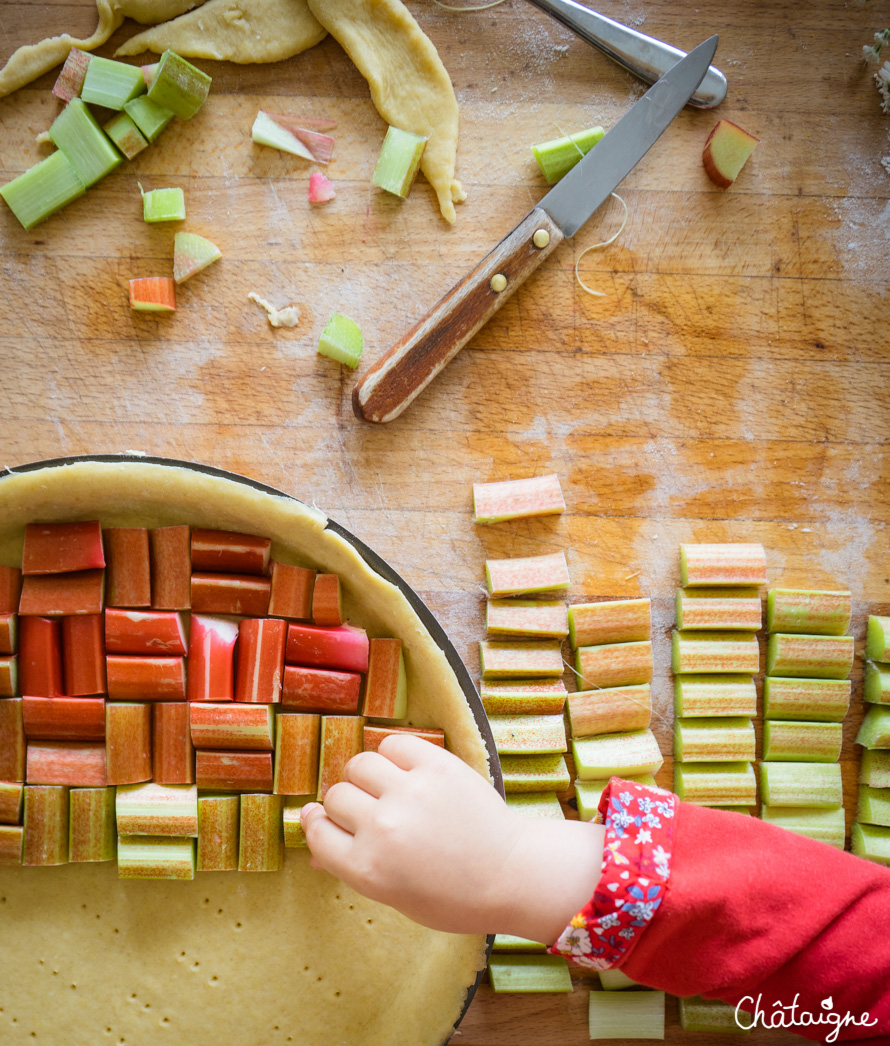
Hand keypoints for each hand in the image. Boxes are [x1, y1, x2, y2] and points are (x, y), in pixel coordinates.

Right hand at [301, 734, 603, 942]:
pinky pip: (393, 743)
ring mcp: (409, 792)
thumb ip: (355, 869)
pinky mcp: (436, 765)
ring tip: (387, 785)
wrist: (511, 873)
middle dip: (347, 804)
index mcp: (367, 868)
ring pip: (359, 765)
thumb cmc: (455, 896)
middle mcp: (382, 827)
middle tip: (370, 810)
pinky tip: (405, 768)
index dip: (317, 824)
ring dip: (367, 775)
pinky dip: (394, 753)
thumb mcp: (395, 896)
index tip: (322, 818)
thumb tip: (317, 850)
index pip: (317, 833)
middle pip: (336, 796)